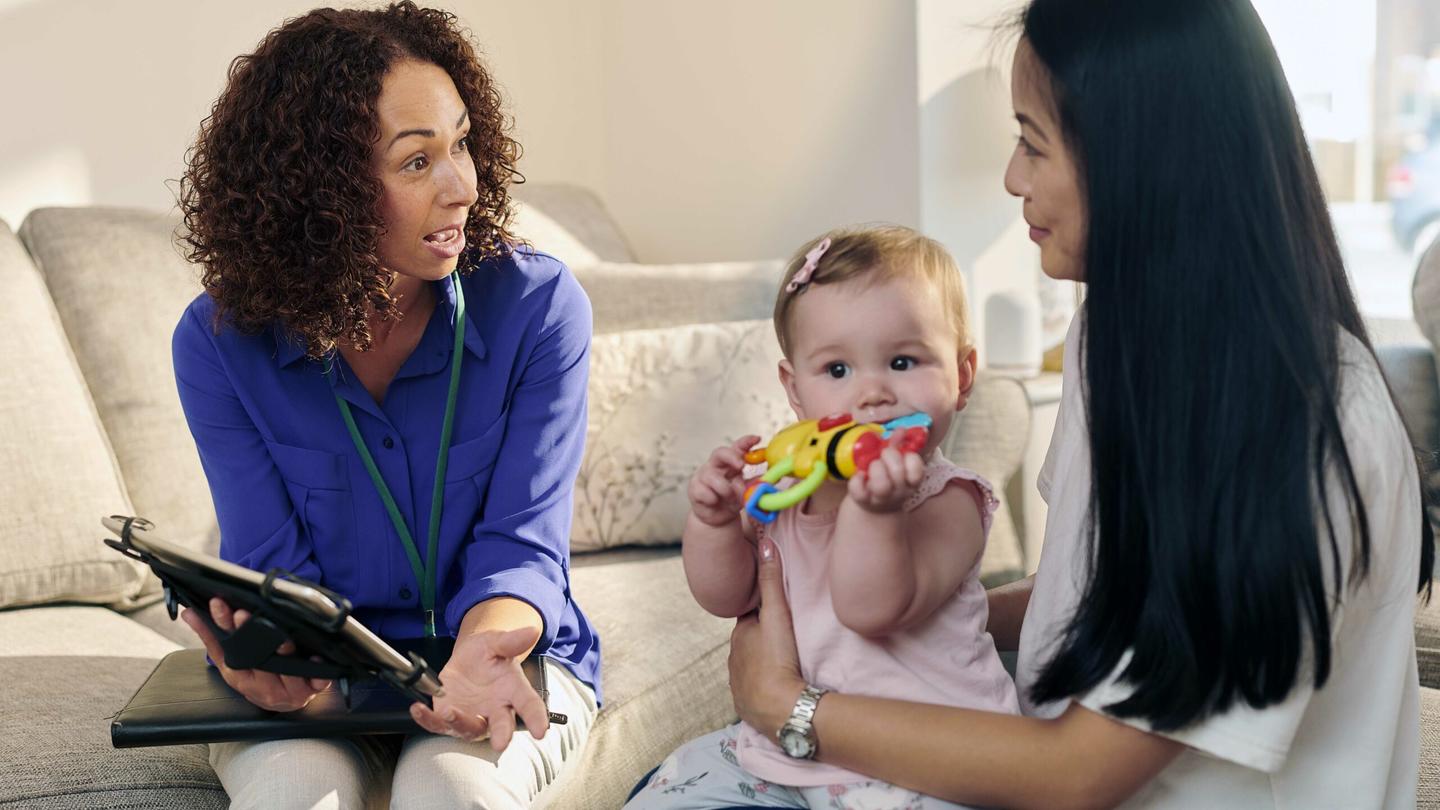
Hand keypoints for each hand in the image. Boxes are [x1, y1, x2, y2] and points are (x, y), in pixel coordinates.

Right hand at [181, 597, 329, 711]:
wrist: (284, 702)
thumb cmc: (256, 678)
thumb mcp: (230, 661)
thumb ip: (211, 636)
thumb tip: (190, 613)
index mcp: (241, 677)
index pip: (231, 650)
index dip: (226, 627)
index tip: (225, 608)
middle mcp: (264, 687)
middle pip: (258, 660)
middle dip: (251, 635)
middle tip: (245, 615)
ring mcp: (289, 690)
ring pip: (286, 672)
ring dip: (284, 654)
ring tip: (281, 639)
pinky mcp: (313, 689)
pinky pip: (318, 682)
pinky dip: (318, 673)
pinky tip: (316, 658)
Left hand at [409, 627, 548, 751]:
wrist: (467, 660)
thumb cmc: (486, 654)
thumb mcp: (496, 642)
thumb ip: (511, 641)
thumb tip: (532, 631)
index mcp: (513, 691)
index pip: (529, 705)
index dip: (536, 718)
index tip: (541, 730)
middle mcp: (495, 710)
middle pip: (501, 725)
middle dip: (501, 734)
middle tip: (501, 741)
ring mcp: (472, 717)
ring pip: (468, 728)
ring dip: (460, 723)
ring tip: (450, 712)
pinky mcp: (448, 718)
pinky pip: (438, 724)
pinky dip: (427, 719)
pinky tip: (419, 709)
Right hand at [688, 434, 761, 526]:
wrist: (717, 518)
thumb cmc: (731, 500)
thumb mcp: (745, 491)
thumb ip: (755, 483)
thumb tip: (770, 478)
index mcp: (729, 463)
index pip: (737, 448)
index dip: (746, 442)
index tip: (757, 439)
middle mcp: (715, 466)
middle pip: (720, 452)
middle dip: (731, 457)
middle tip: (742, 465)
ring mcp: (703, 476)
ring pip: (713, 476)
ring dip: (725, 489)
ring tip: (730, 498)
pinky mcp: (694, 489)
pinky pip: (704, 492)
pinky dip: (713, 499)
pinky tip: (714, 502)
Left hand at [729, 536, 806, 738]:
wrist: (780, 709)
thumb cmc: (777, 659)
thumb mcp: (777, 615)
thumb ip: (771, 581)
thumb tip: (764, 542)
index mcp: (740, 634)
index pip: (750, 617)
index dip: (761, 612)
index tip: (775, 610)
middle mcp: (734, 658)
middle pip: (750, 641)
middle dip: (762, 637)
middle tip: (784, 637)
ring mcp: (738, 683)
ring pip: (750, 665)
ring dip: (763, 662)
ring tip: (783, 662)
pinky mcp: (746, 704)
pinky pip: (753, 688)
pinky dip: (762, 685)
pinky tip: (776, 686)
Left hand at [847, 445, 924, 512]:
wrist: (874, 505)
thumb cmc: (888, 478)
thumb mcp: (896, 463)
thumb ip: (899, 446)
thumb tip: (902, 430)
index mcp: (910, 482)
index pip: (918, 471)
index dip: (910, 459)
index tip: (903, 454)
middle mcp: (898, 492)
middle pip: (898, 473)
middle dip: (889, 457)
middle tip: (883, 454)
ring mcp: (881, 498)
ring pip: (882, 485)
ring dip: (875, 469)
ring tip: (871, 465)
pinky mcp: (863, 501)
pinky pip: (859, 490)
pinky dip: (857, 479)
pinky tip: (859, 474)